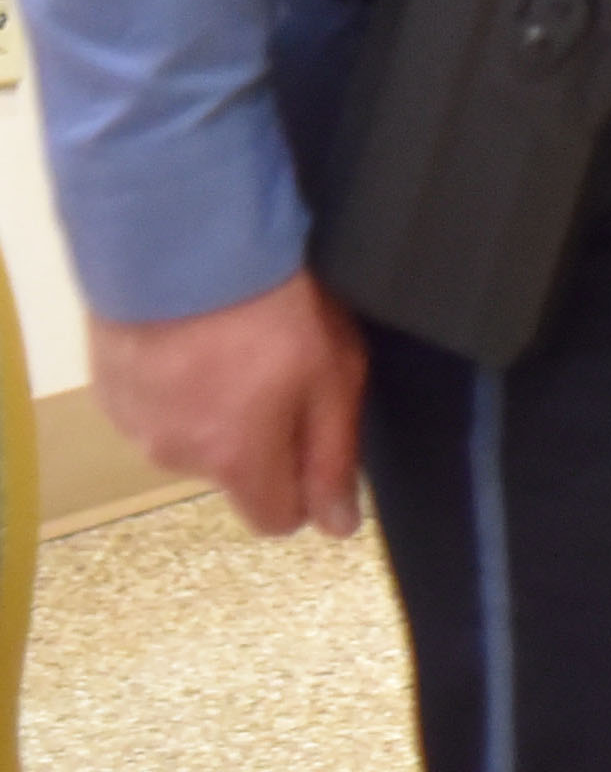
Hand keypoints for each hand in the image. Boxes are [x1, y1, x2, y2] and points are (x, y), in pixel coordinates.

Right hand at [90, 274, 365, 537]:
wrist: (180, 246)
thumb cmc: (269, 308)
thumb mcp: (332, 376)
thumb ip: (333, 456)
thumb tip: (339, 525)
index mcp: (236, 461)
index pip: (275, 519)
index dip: (305, 487)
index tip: (317, 440)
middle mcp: (178, 457)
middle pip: (235, 470)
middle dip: (262, 434)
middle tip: (281, 368)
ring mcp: (135, 423)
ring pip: (193, 434)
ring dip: (216, 405)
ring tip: (235, 343)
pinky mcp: (110, 387)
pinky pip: (155, 403)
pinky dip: (176, 382)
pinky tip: (194, 337)